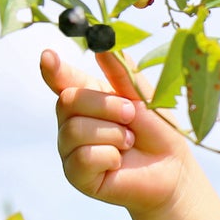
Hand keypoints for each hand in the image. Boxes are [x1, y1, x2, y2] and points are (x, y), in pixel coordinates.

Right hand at [41, 47, 192, 215]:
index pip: (61, 80)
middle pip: (68, 101)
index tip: (48, 56)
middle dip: (106, 106)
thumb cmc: (156, 129)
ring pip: (75, 130)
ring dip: (112, 133)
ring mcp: (70, 149)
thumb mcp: (140, 95)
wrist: (171, 167)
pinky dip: (109, 156)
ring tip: (128, 141)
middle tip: (130, 116)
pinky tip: (119, 162)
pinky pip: (82, 158)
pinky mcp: (76, 175)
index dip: (53, 69)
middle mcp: (70, 121)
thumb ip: (120, 71)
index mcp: (85, 97)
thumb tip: (102, 44)